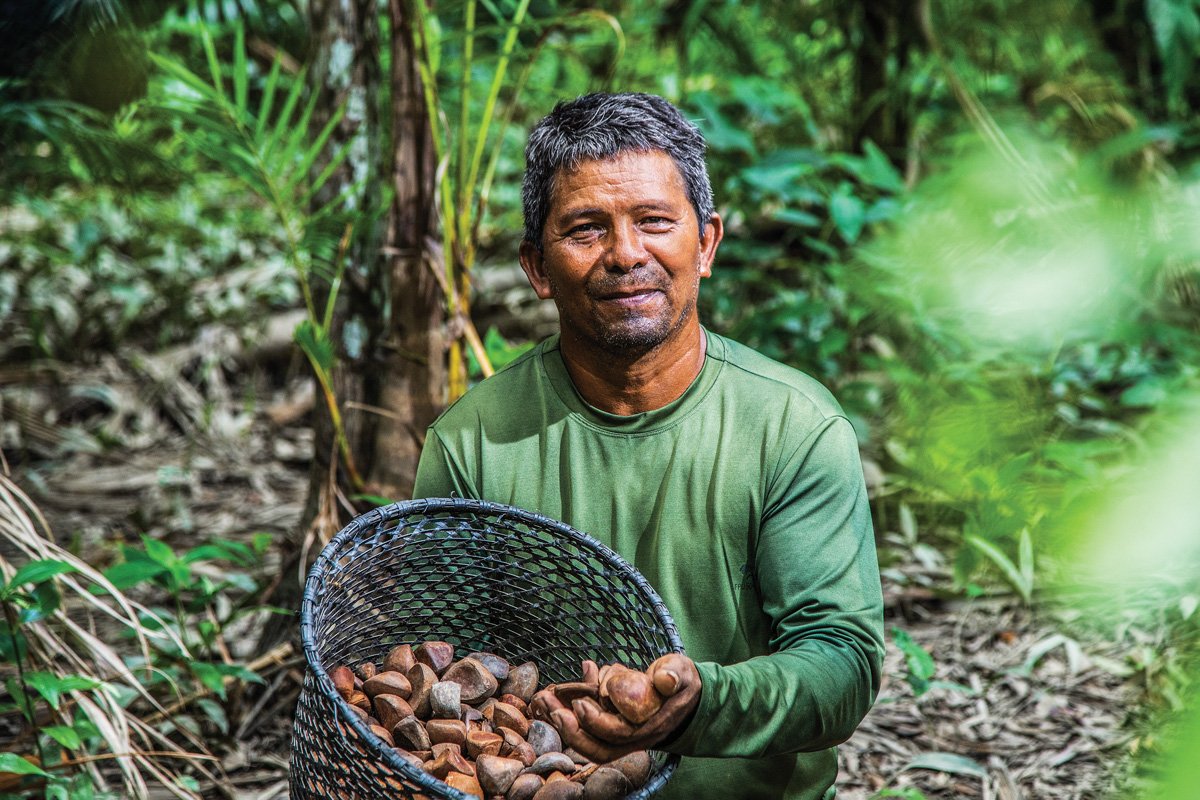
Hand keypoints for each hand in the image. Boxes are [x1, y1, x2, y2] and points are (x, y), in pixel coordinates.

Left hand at [530, 653, 700, 761]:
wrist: (683, 694)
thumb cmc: (680, 680)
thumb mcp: (682, 673)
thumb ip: (674, 676)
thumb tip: (663, 679)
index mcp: (651, 727)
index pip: (619, 733)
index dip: (597, 721)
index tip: (580, 702)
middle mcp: (633, 737)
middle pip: (598, 747)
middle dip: (571, 729)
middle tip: (550, 706)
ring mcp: (621, 735)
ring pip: (589, 742)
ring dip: (564, 724)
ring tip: (544, 700)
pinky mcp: (611, 726)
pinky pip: (586, 728)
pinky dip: (569, 715)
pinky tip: (554, 695)